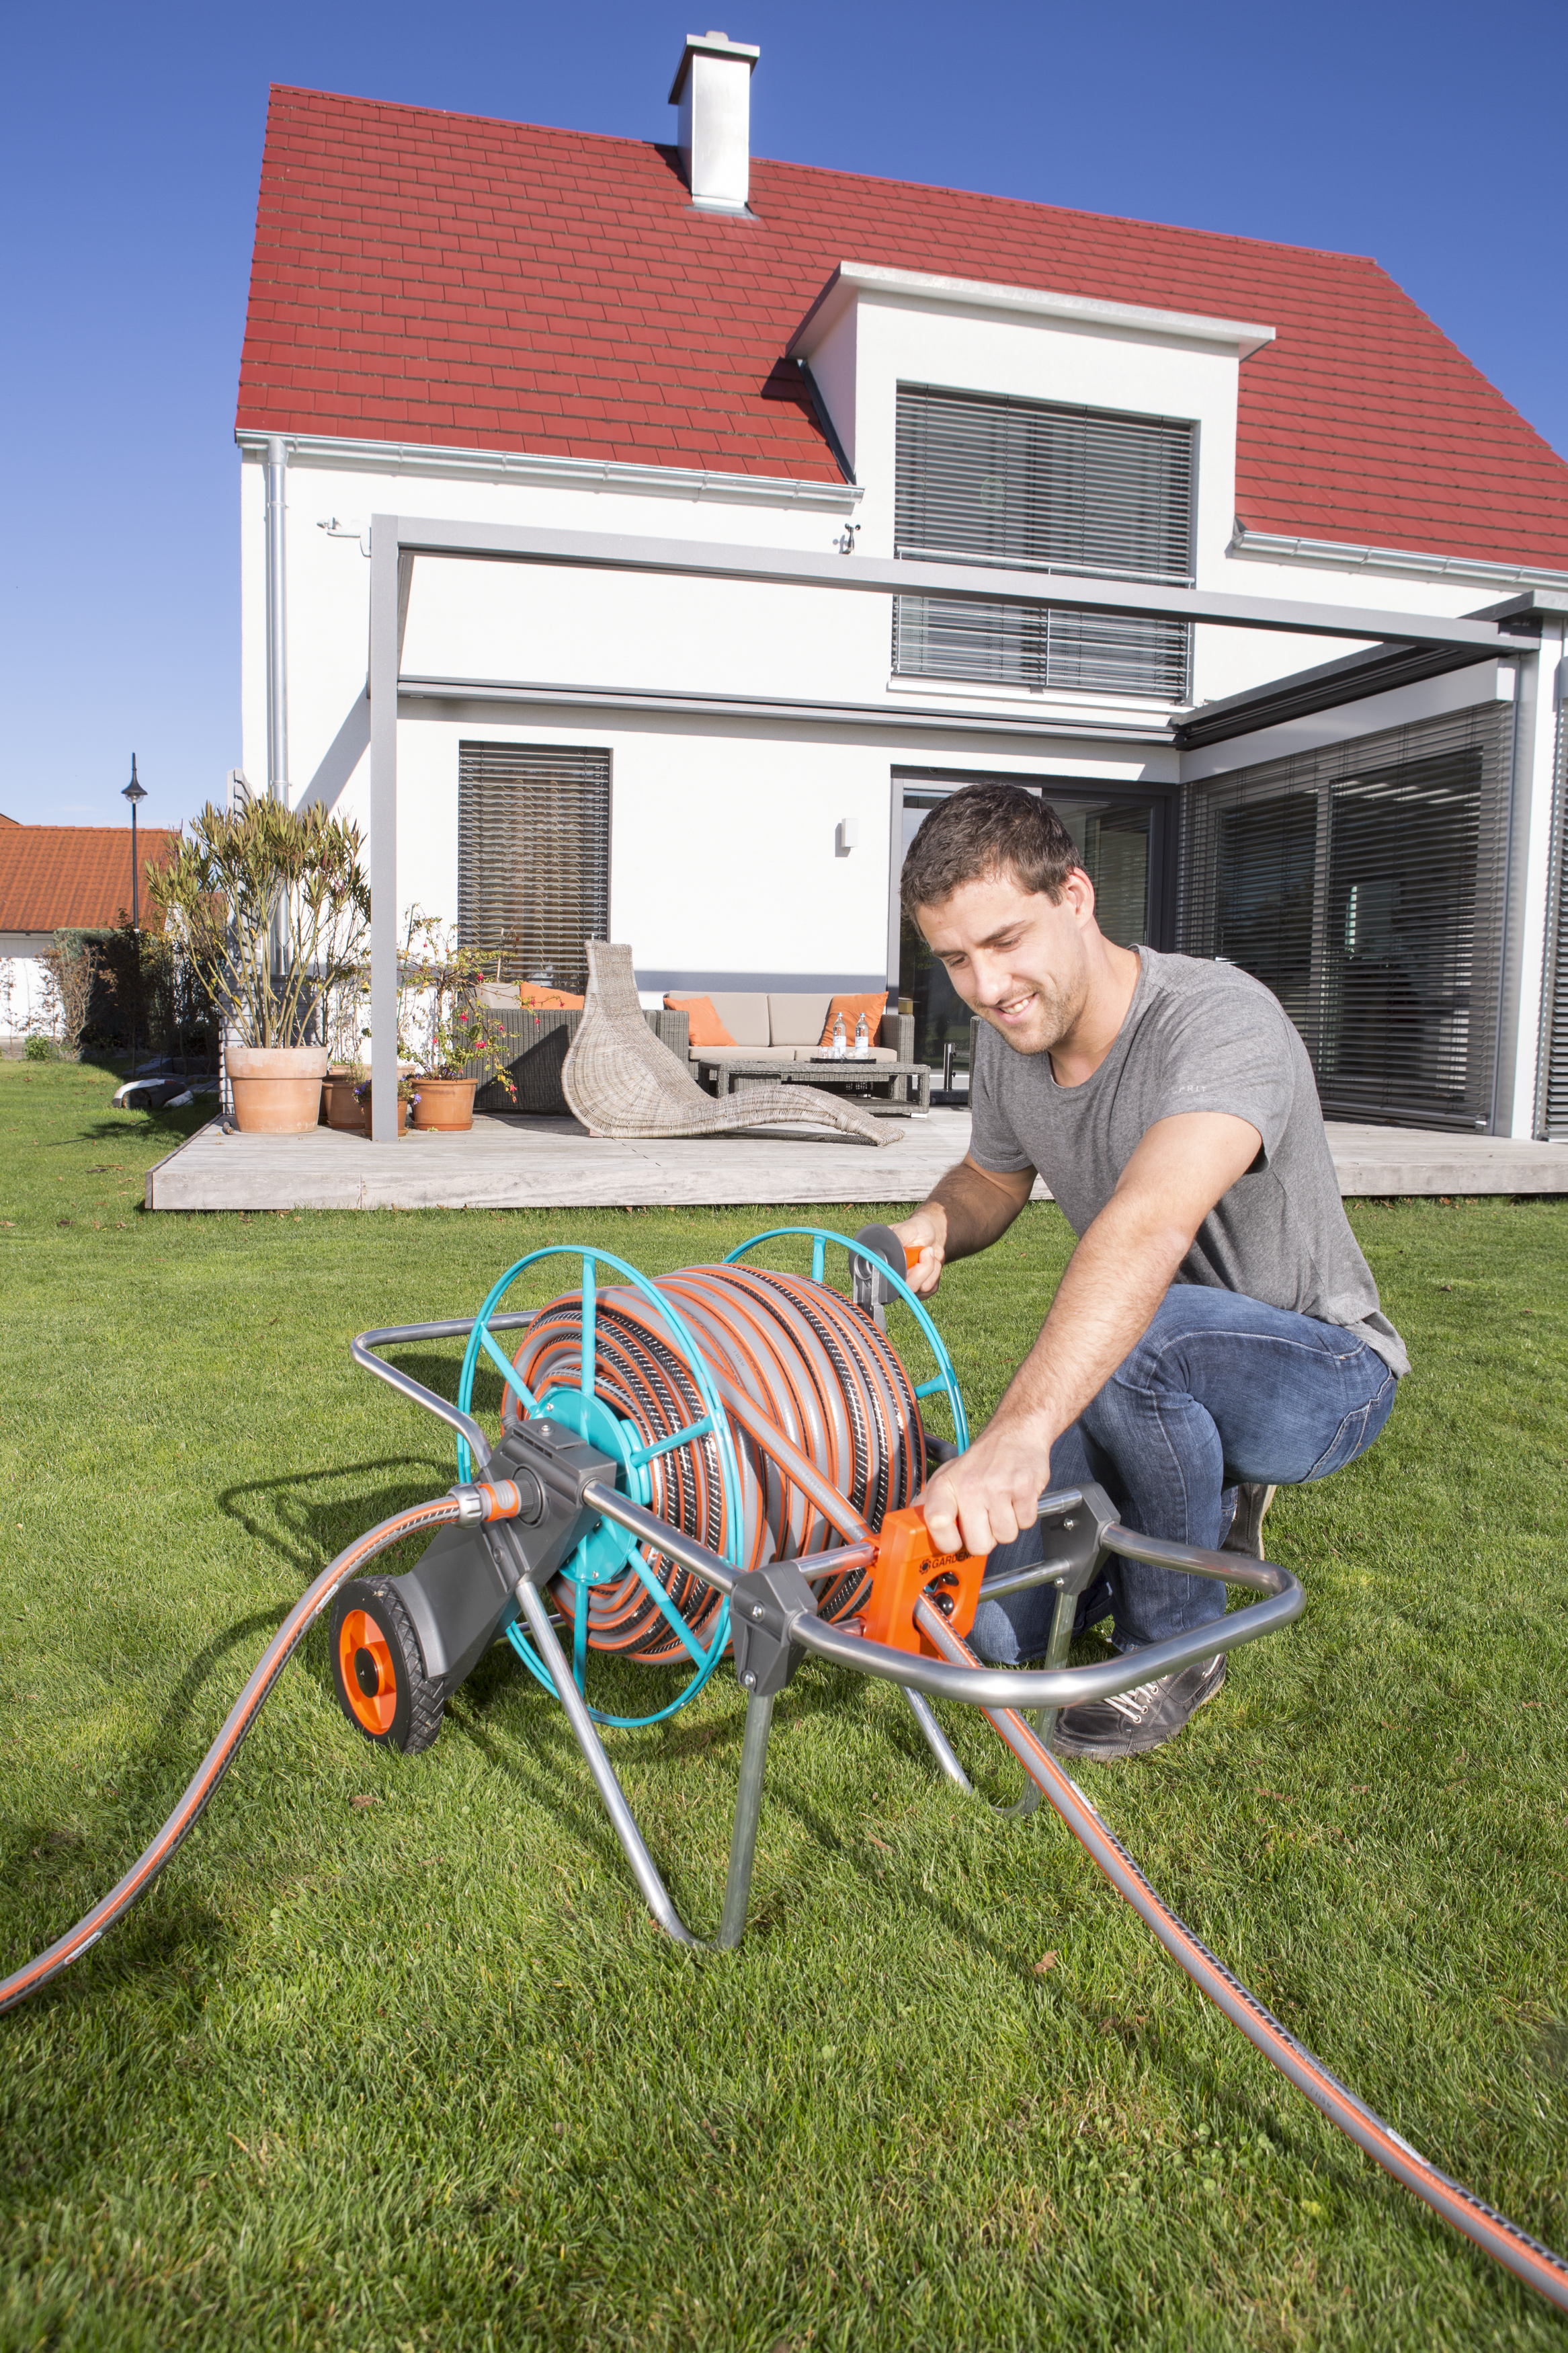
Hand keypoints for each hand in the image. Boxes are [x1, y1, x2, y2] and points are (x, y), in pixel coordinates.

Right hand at [891, 1206, 944, 1296]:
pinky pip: (931, 1288)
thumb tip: (887, 1244)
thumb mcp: (908, 1228)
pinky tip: (931, 1262)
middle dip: (923, 1267)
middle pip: (909, 1287)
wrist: (932, 1236)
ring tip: (927, 1253)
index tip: (919, 1253)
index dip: (905, 1271)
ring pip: (923, 1288)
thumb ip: (897, 1237)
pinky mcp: (921, 1291)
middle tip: (925, 1250)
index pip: (890, 1279)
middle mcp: (892, 1279)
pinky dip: (936, 1273)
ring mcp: (906, 1287)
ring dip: (931, 1268)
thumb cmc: (917, 1230)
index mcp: (884, 1264)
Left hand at [919, 1419, 1050, 1557]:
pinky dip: (1023, 1516)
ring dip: (1006, 1526)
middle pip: (978, 1545)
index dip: (947, 1543)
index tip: (953, 1542)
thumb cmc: (981, 1460)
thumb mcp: (947, 1475)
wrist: (1015, 1433)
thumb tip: (912, 1528)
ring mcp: (998, 1488)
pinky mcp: (1024, 1489)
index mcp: (946, 1486)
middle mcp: (970, 1486)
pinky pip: (1025, 1524)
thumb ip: (929, 1503)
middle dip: (985, 1538)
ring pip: (1005, 1537)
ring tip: (1001, 1504)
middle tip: (985, 1519)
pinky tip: (1015, 1498)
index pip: (937, 1524)